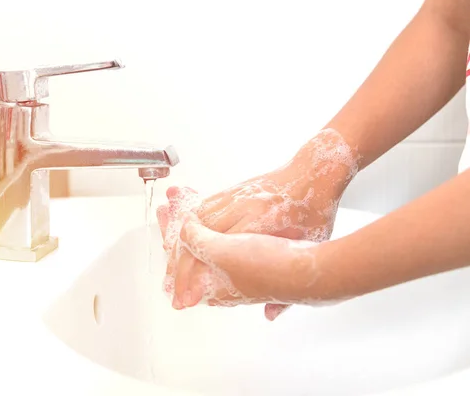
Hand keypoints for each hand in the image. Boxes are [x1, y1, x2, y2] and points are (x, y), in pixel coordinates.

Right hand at [157, 128, 359, 319]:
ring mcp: (235, 197)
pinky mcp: (232, 191)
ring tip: (169, 266)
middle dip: (181, 264)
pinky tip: (177, 234)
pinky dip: (186, 223)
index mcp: (262, 221)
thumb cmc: (315, 208)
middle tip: (171, 286)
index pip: (220, 251)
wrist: (314, 171)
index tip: (187, 295)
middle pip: (199, 236)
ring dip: (179, 244)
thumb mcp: (307, 247)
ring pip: (195, 221)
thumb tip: (271, 313)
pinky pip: (201, 207)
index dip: (198, 275)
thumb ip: (289, 282)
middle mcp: (243, 207)